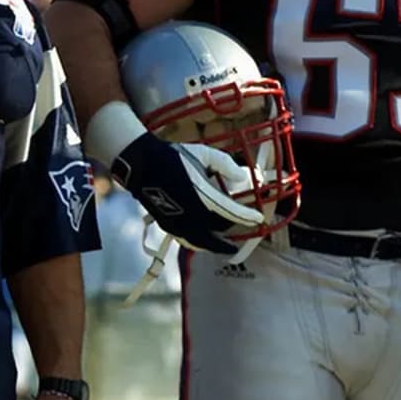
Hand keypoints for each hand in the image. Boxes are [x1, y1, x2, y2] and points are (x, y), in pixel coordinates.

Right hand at [113, 134, 262, 253]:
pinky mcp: (167, 225)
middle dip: (231, 230)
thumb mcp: (204, 154)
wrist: (142, 164)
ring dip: (215, 244)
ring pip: (203, 242)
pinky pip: (188, 240)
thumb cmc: (174, 156)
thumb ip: (227, 166)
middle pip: (219, 231)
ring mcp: (178, 223)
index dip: (248, 217)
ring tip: (225, 244)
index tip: (258, 219)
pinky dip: (199, 243)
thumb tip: (245, 177)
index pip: (232, 213)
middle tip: (240, 229)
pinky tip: (203, 241)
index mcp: (203, 196)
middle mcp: (192, 215)